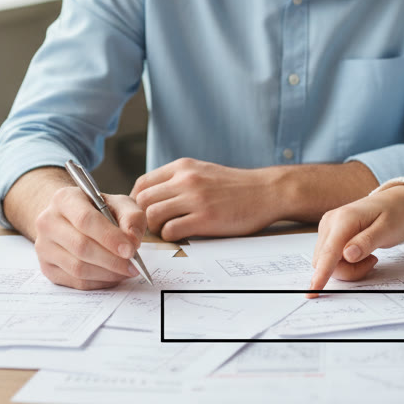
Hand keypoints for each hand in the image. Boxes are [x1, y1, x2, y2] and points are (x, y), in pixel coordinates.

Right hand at [33, 186, 146, 289]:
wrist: (71, 219)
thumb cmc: (99, 210)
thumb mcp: (119, 204)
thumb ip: (131, 217)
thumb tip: (132, 241)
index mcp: (64, 199)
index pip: (85, 220)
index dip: (109, 237)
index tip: (131, 250)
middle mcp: (48, 222)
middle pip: (81, 246)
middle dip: (112, 260)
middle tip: (133, 265)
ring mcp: (43, 247)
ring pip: (77, 268)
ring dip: (107, 273)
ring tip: (126, 271)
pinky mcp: (46, 268)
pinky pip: (75, 282)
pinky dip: (99, 283)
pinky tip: (113, 276)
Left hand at [131, 158, 282, 240]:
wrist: (267, 191)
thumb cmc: (236, 186)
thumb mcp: (203, 171)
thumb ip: (179, 179)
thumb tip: (152, 196)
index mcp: (183, 166)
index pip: (142, 182)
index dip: (136, 201)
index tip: (143, 213)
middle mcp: (186, 179)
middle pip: (143, 199)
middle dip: (143, 217)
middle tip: (153, 226)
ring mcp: (196, 198)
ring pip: (153, 215)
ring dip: (156, 228)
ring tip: (168, 231)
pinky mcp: (206, 218)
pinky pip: (172, 230)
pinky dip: (171, 237)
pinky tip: (182, 235)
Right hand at [308, 184, 403, 292]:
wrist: (393, 201)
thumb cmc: (393, 214)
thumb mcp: (387, 229)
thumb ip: (366, 242)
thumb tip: (347, 256)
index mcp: (344, 219)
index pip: (329, 251)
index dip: (321, 273)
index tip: (313, 290)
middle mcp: (330, 222)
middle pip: (325, 260)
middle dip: (347, 270)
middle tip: (373, 261)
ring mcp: (328, 227)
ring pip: (326, 261)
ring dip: (347, 267)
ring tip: (369, 256)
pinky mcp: (329, 233)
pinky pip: (330, 257)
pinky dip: (345, 262)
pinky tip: (360, 253)